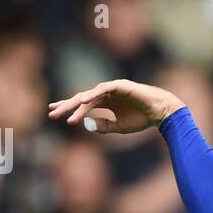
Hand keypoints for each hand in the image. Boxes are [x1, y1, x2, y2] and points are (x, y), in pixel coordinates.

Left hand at [47, 79, 184, 133]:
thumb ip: (103, 126)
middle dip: (66, 106)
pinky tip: (83, 102)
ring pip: (90, 96)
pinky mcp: (120, 85)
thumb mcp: (119, 127)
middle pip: (81, 99)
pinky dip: (93, 95)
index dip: (68, 108)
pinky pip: (103, 90)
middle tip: (51, 113)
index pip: (82, 104)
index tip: (53, 113)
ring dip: (77, 105)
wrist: (161, 112)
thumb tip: (86, 126)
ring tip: (66, 112)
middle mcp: (105, 94)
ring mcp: (112, 88)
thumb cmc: (142, 119)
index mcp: (105, 102)